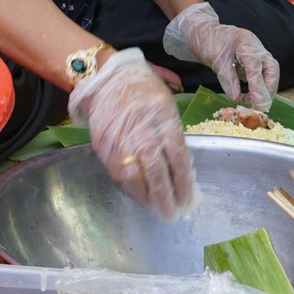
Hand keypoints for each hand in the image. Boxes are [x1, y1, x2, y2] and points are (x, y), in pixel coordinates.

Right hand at [68, 48, 195, 220]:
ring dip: (148, 198)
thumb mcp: (166, 104)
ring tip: (158, 209)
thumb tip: (182, 168)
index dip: (184, 182)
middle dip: (166, 197)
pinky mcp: (104, 147)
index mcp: (162, 118)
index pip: (177, 157)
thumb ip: (173, 134)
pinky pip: (119, 175)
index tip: (189, 199)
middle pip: (157, 171)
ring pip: (136, 177)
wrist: (106, 79)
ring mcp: (120, 140)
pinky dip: (131, 190)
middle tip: (173, 214)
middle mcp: (141, 131)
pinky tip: (141, 196)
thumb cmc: (142, 90)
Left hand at [163, 3, 280, 109]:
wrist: (206, 32)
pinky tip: (249, 97)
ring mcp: (258, 54)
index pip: (256, 66)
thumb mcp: (215, 60)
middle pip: (272, 69)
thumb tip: (236, 98)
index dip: (258, 86)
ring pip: (270, 73)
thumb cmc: (210, 41)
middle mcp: (256, 47)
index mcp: (246, 43)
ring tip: (252, 103)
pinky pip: (263, 75)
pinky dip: (260, 87)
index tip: (257, 103)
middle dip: (268, 89)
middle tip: (259, 106)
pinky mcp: (255, 61)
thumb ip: (227, 78)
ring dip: (265, 90)